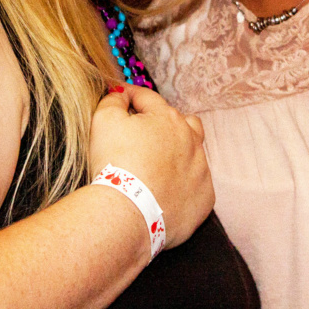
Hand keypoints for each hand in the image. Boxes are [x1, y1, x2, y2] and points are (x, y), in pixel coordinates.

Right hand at [89, 85, 213, 248]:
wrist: (127, 214)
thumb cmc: (114, 164)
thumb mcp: (104, 120)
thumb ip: (114, 100)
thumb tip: (121, 94)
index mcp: (168, 118)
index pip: (148, 99)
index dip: (131, 97)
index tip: (121, 99)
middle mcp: (191, 139)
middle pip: (182, 123)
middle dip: (165, 124)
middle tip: (145, 135)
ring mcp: (201, 169)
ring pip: (193, 154)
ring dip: (178, 156)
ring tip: (156, 167)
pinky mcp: (205, 198)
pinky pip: (197, 185)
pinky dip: (183, 185)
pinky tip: (166, 191)